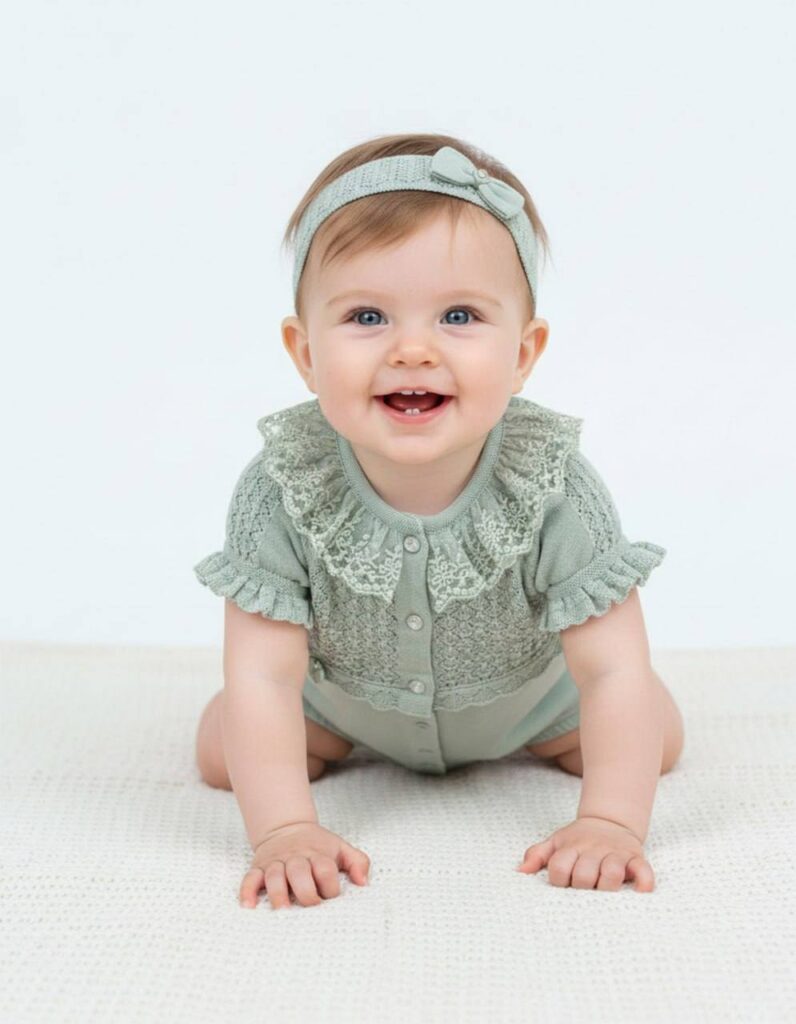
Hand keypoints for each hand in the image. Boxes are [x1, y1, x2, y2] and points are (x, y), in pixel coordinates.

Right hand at [240, 821, 370, 909]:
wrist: (287, 827)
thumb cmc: (318, 846)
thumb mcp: (341, 848)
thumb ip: (358, 862)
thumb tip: (363, 883)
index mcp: (317, 854)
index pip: (325, 869)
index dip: (330, 886)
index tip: (332, 899)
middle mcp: (295, 858)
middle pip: (299, 872)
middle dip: (305, 891)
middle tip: (311, 907)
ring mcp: (276, 862)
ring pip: (274, 876)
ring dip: (278, 893)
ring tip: (282, 911)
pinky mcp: (259, 867)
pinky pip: (250, 878)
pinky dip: (247, 891)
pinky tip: (248, 906)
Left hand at [516, 815, 654, 891]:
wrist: (609, 821)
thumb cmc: (578, 840)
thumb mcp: (556, 842)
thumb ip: (537, 855)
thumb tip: (520, 872)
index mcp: (572, 847)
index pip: (559, 868)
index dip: (558, 880)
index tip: (562, 882)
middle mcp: (593, 850)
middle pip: (583, 875)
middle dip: (581, 886)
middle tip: (584, 888)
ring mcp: (616, 854)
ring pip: (611, 872)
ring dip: (607, 884)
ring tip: (604, 889)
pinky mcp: (636, 858)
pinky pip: (643, 870)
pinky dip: (644, 881)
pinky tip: (640, 890)